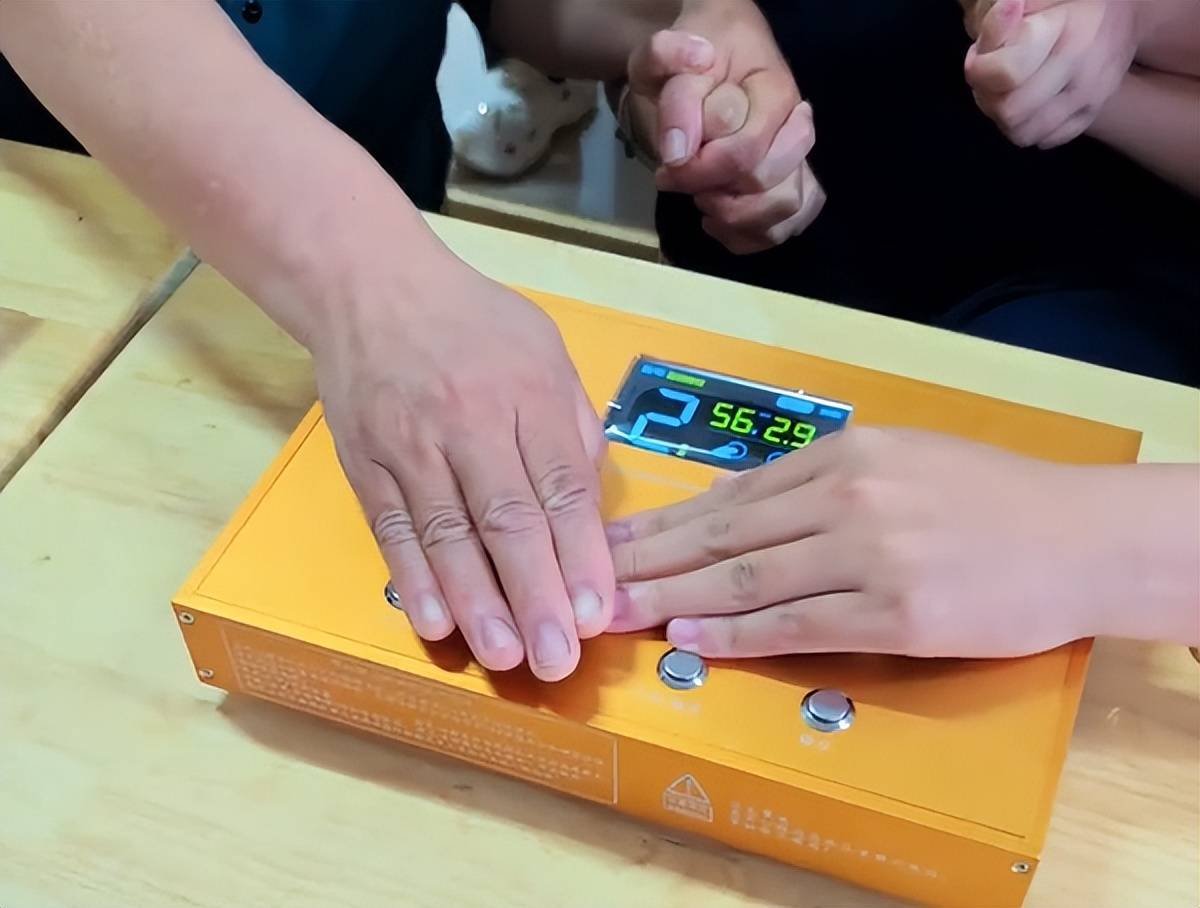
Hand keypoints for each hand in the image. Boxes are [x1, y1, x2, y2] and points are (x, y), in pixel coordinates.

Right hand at [315, 264, 612, 681]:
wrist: (371, 285)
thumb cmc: (474, 322)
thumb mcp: (547, 351)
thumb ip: (573, 428)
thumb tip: (591, 510)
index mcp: (529, 392)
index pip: (562, 486)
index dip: (581, 555)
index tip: (596, 613)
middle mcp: (470, 420)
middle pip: (508, 520)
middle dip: (537, 596)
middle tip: (557, 660)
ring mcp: (411, 443)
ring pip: (448, 534)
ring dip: (477, 603)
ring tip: (505, 657)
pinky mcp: (365, 461)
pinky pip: (392, 528)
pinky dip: (415, 578)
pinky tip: (436, 622)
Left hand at [606, 428, 1102, 658]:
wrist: (1081, 536)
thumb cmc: (991, 496)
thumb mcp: (901, 459)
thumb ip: (822, 481)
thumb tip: (740, 509)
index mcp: (844, 454)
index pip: (729, 494)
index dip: (662, 523)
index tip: (611, 540)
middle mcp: (847, 497)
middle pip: (720, 533)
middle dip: (645, 560)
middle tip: (584, 578)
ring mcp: (869, 555)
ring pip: (746, 578)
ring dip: (671, 597)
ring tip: (615, 611)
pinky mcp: (896, 614)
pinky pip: (798, 624)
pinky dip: (737, 632)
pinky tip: (691, 636)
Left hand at [626, 0, 823, 252]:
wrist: (712, 57)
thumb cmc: (689, 62)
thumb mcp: (663, 60)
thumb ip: (667, 82)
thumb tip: (679, 148)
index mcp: (774, 92)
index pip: (746, 153)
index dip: (699, 171)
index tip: (666, 168)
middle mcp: (796, 128)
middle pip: (769, 186)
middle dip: (717, 196)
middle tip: (683, 182)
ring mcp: (798, 158)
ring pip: (787, 210)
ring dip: (737, 220)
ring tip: (704, 204)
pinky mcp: (793, 185)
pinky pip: (787, 227)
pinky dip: (750, 237)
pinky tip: (718, 222)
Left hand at [964, 0, 1140, 148]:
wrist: (1121, 11)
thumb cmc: (1066, 3)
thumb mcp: (1036, 0)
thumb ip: (1008, 18)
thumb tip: (1008, 10)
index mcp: (1069, 33)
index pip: (1006, 74)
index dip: (980, 69)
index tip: (980, 56)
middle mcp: (1084, 70)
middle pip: (1010, 113)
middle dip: (989, 98)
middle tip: (993, 77)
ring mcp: (1092, 97)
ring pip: (1024, 134)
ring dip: (1006, 117)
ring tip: (1010, 90)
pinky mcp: (1092, 114)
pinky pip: (1045, 140)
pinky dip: (1030, 127)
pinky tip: (1032, 102)